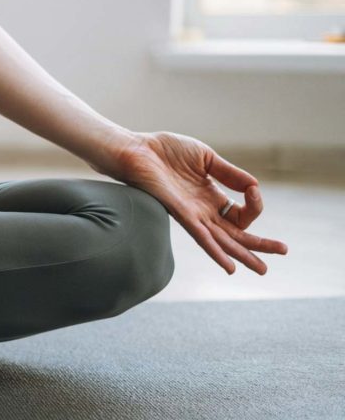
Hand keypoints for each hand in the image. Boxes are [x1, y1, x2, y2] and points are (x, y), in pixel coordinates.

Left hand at [110, 131, 287, 274]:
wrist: (136, 150)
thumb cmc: (165, 151)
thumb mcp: (207, 158)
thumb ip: (230, 173)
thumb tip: (254, 186)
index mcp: (210, 198)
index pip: (241, 214)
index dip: (254, 205)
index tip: (255, 191)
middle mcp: (202, 211)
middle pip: (235, 234)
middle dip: (259, 245)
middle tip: (283, 253)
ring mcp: (191, 215)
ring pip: (222, 241)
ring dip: (243, 254)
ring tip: (263, 269)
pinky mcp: (179, 214)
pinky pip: (201, 237)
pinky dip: (216, 251)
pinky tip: (229, 266)